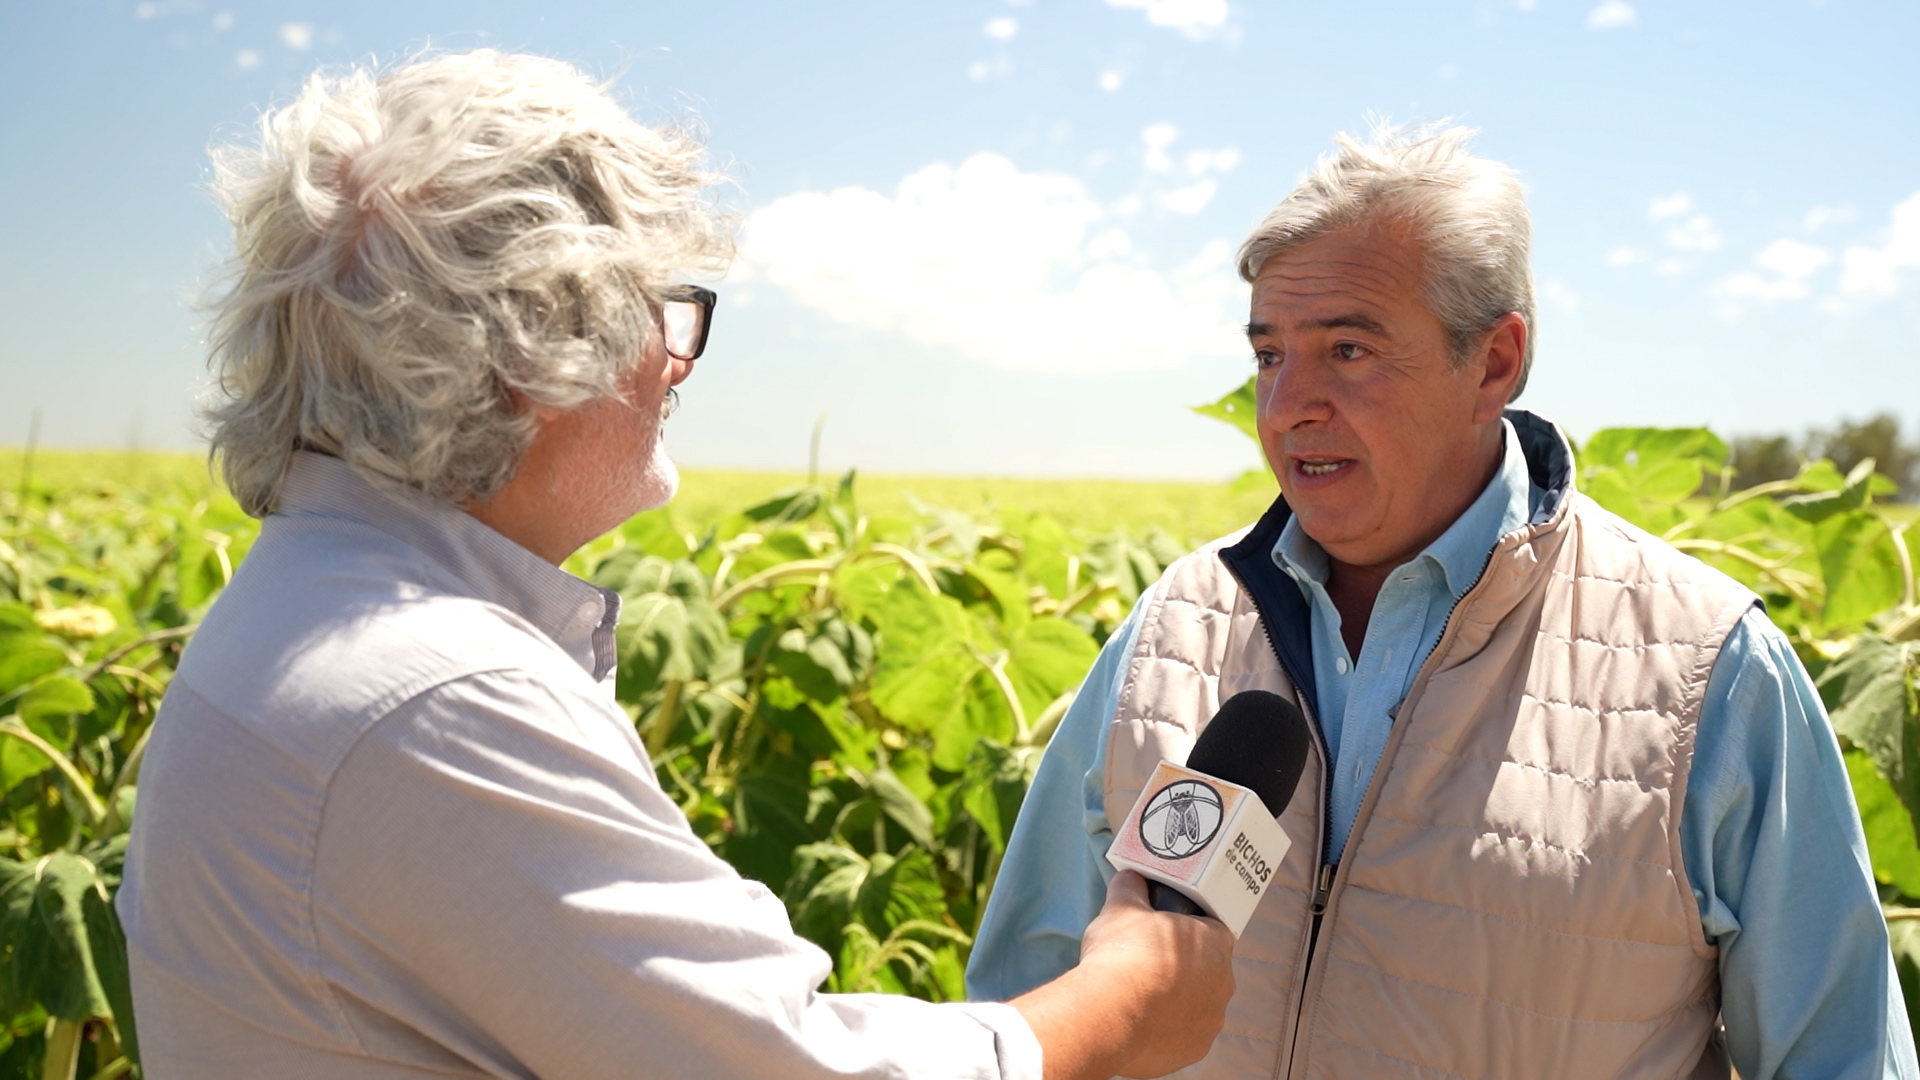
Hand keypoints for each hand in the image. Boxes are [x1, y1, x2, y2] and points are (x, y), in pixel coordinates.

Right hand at [1011, 871, 1236, 1079]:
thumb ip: (1131, 888)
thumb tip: (1130, 876)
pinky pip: (1184, 1035)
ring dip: (1178, 1001)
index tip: (1167, 932)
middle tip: (1149, 962)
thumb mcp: (1120, 908)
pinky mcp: (1195, 1050)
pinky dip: (1168, 1030)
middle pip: (1208, 969)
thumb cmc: (1121, 955)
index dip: (1190, 929)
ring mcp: (1211, 1021)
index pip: (1214, 929)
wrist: (1109, 1014)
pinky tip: (1142, 1022)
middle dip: (1184, 967)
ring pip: (1198, 1005)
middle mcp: (1223, 984)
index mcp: (1215, 943)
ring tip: (1142, 996)